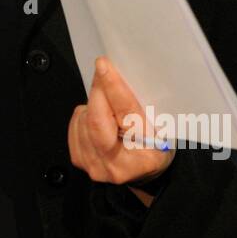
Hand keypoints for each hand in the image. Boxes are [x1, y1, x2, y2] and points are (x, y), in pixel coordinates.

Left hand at [68, 56, 175, 200]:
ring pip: (83, 119)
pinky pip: (75, 124)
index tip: (104, 65)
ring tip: (109, 109)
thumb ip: (139, 105)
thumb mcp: (161, 126)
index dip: (113, 87)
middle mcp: (116, 165)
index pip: (126, 115)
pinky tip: (98, 120)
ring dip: (93, 105)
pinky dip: (84, 115)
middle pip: (95, 119)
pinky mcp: (79, 160)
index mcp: (144, 156)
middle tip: (103, 70)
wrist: (141, 172)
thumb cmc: (154, 146)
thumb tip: (116, 74)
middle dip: (98, 90)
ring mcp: (94, 165)